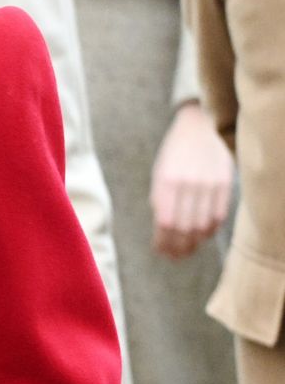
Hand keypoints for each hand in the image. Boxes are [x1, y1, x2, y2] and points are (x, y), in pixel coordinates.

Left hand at [150, 101, 233, 258]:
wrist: (200, 127)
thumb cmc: (175, 153)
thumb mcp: (159, 173)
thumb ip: (160, 199)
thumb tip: (163, 230)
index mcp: (166, 181)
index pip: (165, 222)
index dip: (163, 241)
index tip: (160, 250)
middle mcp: (188, 184)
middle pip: (184, 228)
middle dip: (178, 247)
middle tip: (174, 256)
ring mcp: (209, 184)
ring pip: (203, 226)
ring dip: (194, 243)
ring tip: (187, 249)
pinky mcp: (225, 184)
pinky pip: (218, 216)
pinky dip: (210, 231)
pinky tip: (202, 235)